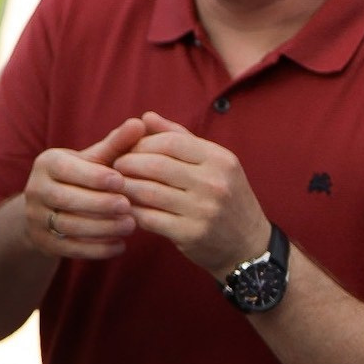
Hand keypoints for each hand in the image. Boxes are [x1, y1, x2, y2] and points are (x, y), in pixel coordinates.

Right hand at [22, 117, 145, 259]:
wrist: (48, 209)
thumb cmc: (80, 178)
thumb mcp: (94, 160)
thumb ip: (117, 144)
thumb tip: (140, 123)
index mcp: (47, 163)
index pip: (67, 169)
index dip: (94, 176)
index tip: (121, 181)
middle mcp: (35, 189)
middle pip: (66, 199)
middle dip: (100, 204)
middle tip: (129, 207)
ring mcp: (36, 218)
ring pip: (68, 225)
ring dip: (102, 228)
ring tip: (130, 226)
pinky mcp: (43, 242)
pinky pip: (70, 248)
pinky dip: (97, 249)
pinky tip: (120, 245)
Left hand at [113, 111, 269, 278]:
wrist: (249, 246)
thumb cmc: (225, 197)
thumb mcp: (213, 163)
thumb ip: (179, 137)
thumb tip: (146, 117)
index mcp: (220, 159)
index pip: (170, 141)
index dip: (142, 143)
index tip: (128, 148)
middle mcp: (214, 183)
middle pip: (156, 164)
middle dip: (128, 163)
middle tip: (115, 166)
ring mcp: (203, 210)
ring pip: (148, 191)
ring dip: (126, 186)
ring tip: (117, 185)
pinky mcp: (191, 234)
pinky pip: (149, 218)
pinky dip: (132, 210)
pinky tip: (126, 207)